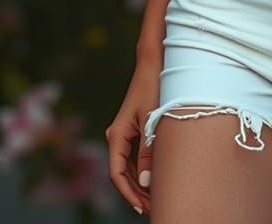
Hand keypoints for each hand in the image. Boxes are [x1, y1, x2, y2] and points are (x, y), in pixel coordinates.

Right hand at [105, 63, 161, 215]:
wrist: (155, 64)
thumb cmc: (155, 88)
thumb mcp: (153, 121)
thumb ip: (148, 152)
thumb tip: (145, 182)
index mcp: (117, 134)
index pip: (116, 173)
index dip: (128, 193)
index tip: (142, 207)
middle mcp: (117, 135)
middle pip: (121, 172)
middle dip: (135, 191)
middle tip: (152, 208)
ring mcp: (124, 133)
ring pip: (127, 166)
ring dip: (138, 182)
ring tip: (154, 198)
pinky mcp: (133, 129)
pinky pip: (133, 156)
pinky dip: (142, 169)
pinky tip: (154, 179)